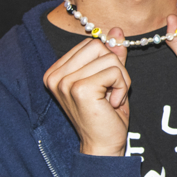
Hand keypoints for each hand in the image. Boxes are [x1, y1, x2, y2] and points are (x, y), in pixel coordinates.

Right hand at [43, 28, 130, 155]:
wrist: (103, 146)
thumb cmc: (106, 115)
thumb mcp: (110, 80)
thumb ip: (111, 55)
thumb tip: (116, 31)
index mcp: (56, 71)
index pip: (91, 44)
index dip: (108, 62)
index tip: (104, 86)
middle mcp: (54, 75)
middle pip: (99, 46)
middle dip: (116, 67)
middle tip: (111, 92)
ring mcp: (64, 82)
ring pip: (110, 58)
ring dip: (121, 79)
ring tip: (111, 99)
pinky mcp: (79, 89)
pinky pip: (114, 71)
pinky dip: (122, 87)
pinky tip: (112, 104)